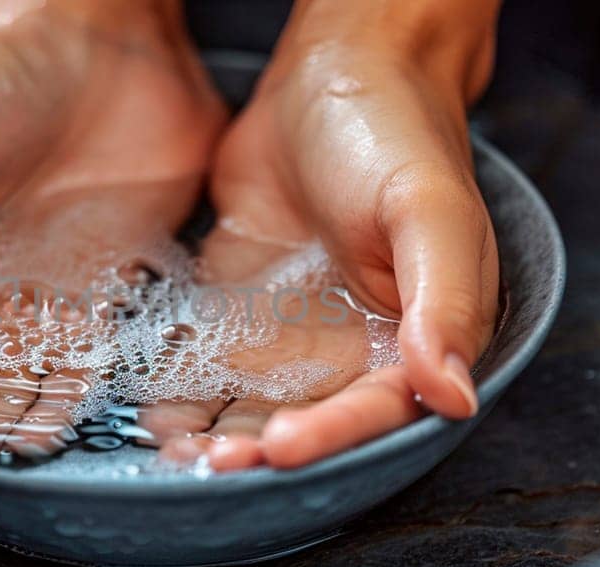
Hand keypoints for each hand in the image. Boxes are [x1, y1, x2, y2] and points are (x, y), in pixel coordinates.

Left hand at [140, 0, 501, 469]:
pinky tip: (146, 406)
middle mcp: (354, 348)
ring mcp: (291, 331)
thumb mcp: (432, 212)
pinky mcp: (237, 306)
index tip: (281, 448)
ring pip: (252, 404)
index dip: (330, 437)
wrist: (333, 70)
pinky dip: (179, 389)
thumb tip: (453, 394)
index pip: (374, 410)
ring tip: (171, 451)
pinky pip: (206, 362)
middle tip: (208, 464)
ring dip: (215, 433)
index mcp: (417, 338)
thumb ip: (446, 303)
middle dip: (258, 451)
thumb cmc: (399, 134)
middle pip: (306, 421)